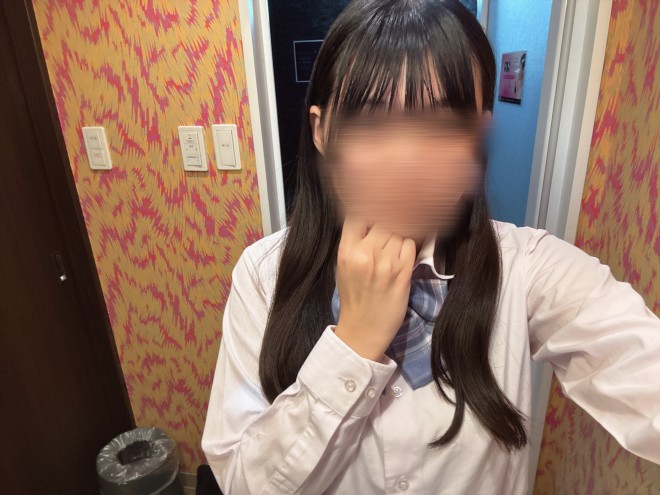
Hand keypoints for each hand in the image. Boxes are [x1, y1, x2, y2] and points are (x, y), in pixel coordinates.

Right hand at [334, 216, 415, 361]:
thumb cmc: (354, 297)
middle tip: (387, 237)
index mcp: (346, 250)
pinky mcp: (403, 272)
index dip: (369, 210)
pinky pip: (411, 245)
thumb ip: (356, 241)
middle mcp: (365, 253)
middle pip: (383, 220)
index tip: (374, 216)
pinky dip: (409, 247)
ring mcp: (386, 262)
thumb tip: (372, 216)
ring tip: (393, 252)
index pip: (359, 213)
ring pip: (399, 232)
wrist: (362, 330)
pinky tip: (402, 258)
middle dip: (387, 225)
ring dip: (399, 237)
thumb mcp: (344, 265)